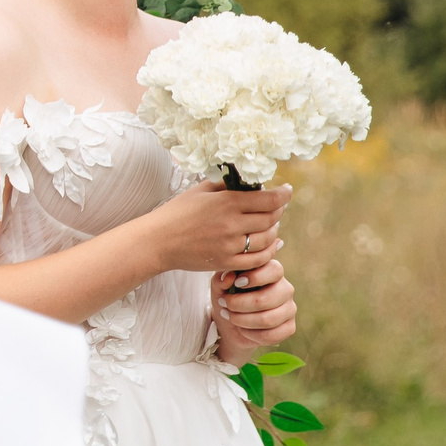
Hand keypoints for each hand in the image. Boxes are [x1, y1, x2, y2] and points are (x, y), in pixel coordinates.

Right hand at [149, 181, 289, 277]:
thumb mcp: (201, 190)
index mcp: (226, 202)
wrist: (158, 241)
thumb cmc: (177, 212)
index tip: (287, 190)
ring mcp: (230, 246)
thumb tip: (249, 182)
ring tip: (269, 225)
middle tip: (276, 206)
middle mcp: (232, 224)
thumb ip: (226, 186)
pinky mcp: (227, 263)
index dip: (284, 194)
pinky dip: (268, 251)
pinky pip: (258, 259)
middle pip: (271, 219)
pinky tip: (268, 245)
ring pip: (268, 240)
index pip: (269, 199)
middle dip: (278, 211)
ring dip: (273, 231)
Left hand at [212, 259, 297, 362]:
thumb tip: (230, 277)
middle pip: (266, 299)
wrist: (231, 326)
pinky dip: (251, 335)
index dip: (255, 277)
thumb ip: (221, 279)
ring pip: (268, 319)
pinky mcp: (290, 327)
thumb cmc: (228, 299)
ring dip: (242, 321)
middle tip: (225, 305)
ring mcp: (290, 309)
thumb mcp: (219, 287)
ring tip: (230, 317)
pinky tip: (243, 330)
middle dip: (239, 304)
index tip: (237, 284)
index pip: (275, 270)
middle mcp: (285, 289)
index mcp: (272, 272)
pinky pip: (272, 335)